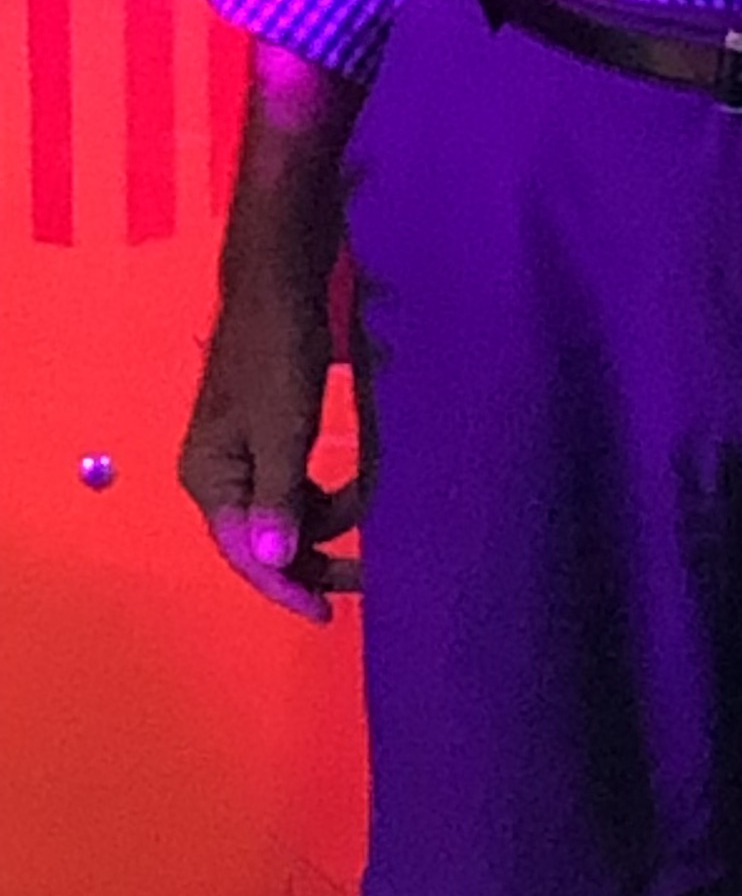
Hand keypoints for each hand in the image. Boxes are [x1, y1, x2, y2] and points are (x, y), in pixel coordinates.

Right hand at [176, 256, 362, 620]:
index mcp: (211, 477)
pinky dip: (330, 492)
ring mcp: (246, 452)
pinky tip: (364, 485)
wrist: (282, 281)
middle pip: (266, 538)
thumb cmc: (279, 354)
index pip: (245, 552)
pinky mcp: (271, 432)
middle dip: (313, 559)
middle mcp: (221, 471)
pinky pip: (300, 483)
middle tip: (367, 581)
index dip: (285, 586)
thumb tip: (273, 562)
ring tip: (375, 511)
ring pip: (288, 512)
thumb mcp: (283, 431)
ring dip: (330, 521)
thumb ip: (279, 499)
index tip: (326, 614)